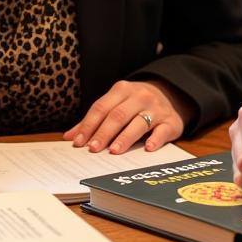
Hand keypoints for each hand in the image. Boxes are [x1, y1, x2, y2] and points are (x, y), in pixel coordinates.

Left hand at [63, 79, 192, 154]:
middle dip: (104, 133)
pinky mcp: (171, 121)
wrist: (170, 94)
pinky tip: (147, 148)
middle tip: (93, 149)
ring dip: (125, 137)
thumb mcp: (116, 104)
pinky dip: (155, 139)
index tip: (79, 142)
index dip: (89, 125)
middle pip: (118, 115)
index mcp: (122, 90)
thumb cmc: (135, 103)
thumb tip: (70, 137)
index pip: (101, 108)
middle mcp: (139, 96)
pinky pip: (162, 130)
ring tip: (113, 151)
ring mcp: (156, 108)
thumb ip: (94, 120)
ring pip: (139, 123)